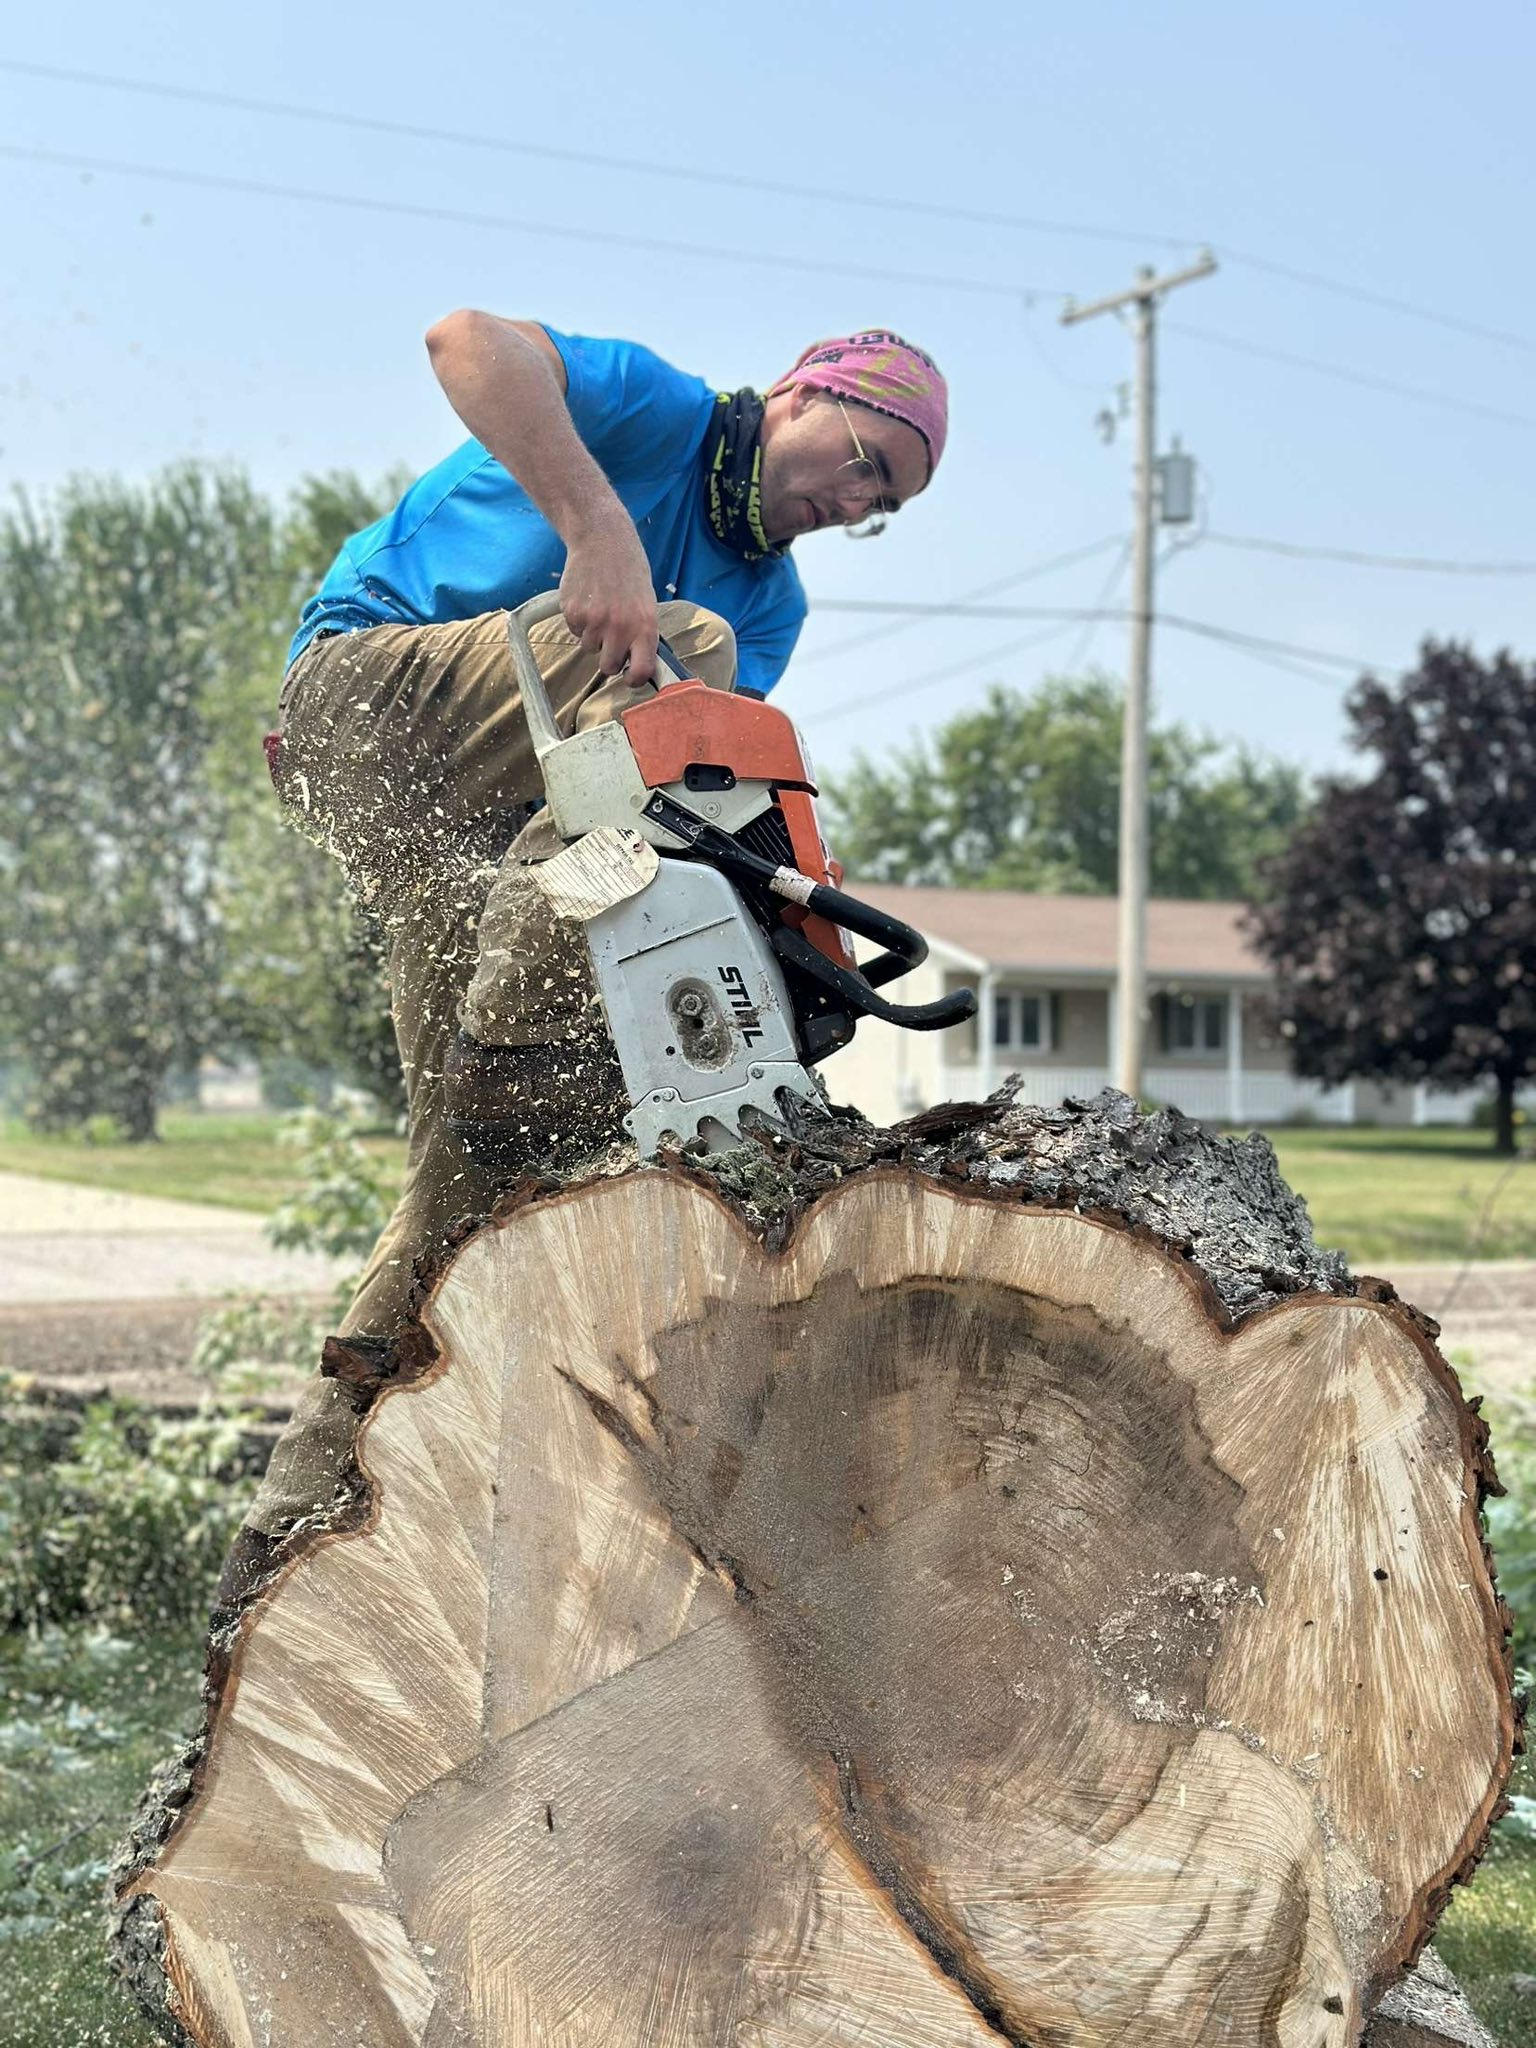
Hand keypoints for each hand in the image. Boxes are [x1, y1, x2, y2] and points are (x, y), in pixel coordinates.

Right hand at [559, 519, 659, 681]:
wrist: (602, 540)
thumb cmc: (629, 572)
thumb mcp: (646, 603)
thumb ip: (642, 633)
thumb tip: (639, 664)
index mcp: (644, 626)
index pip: (640, 671)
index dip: (634, 680)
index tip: (630, 677)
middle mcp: (619, 628)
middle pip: (608, 667)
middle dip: (609, 658)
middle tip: (611, 639)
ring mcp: (594, 621)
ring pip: (589, 648)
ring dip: (593, 636)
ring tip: (600, 608)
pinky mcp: (572, 613)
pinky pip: (575, 632)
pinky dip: (580, 621)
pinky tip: (587, 599)